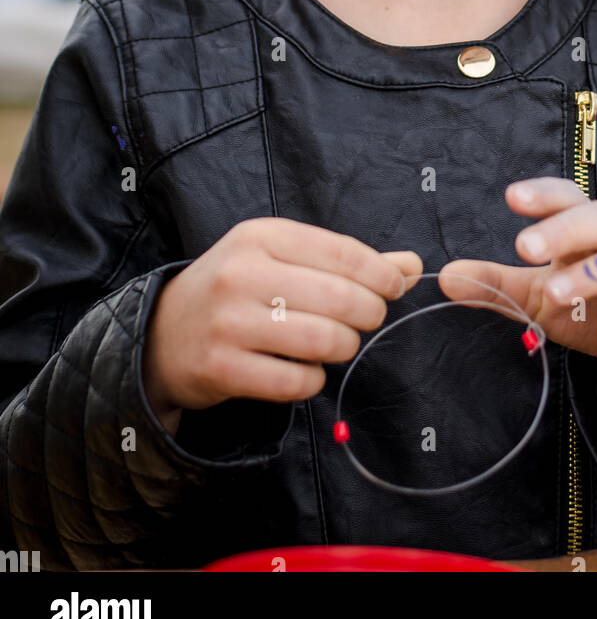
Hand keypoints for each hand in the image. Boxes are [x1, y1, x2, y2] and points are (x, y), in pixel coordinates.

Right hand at [142, 217, 422, 431]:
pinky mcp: (221, 368)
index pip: (341, 252)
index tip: (394, 287)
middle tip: (367, 320)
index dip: (380, 274)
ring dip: (344, 347)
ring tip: (338, 344)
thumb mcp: (283, 258)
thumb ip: (347, 262)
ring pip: (322, 341)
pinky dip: (313, 380)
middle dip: (368, 314)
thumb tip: (411, 266)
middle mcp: (242, 274)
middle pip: (339, 299)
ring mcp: (228, 323)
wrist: (163, 332)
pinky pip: (295, 382)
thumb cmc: (238, 289)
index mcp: (261, 236)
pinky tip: (305, 370)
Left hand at [438, 177, 596, 402]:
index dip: (545, 195)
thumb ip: (496, 284)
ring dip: (594, 275)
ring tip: (555, 293)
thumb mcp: (537, 296)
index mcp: (591, 233)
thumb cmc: (591, 309)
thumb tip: (444, 276)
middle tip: (524, 247)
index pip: (571, 200)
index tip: (512, 197)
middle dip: (566, 229)